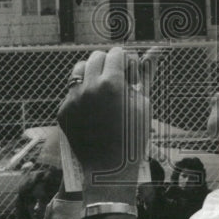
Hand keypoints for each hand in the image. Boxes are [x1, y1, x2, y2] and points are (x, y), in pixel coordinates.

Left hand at [57, 47, 149, 179]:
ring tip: (102, 88)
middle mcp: (89, 88)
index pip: (116, 53)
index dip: (125, 61)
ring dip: (91, 73)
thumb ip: (146, 74)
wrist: (108, 168)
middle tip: (116, 78)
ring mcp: (73, 99)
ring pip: (79, 69)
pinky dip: (83, 94)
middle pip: (96, 57)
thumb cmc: (132, 136)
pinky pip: (72, 91)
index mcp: (112, 84)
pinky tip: (93, 109)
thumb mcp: (143, 104)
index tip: (128, 71)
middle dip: (107, 64)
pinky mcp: (64, 110)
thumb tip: (155, 50)